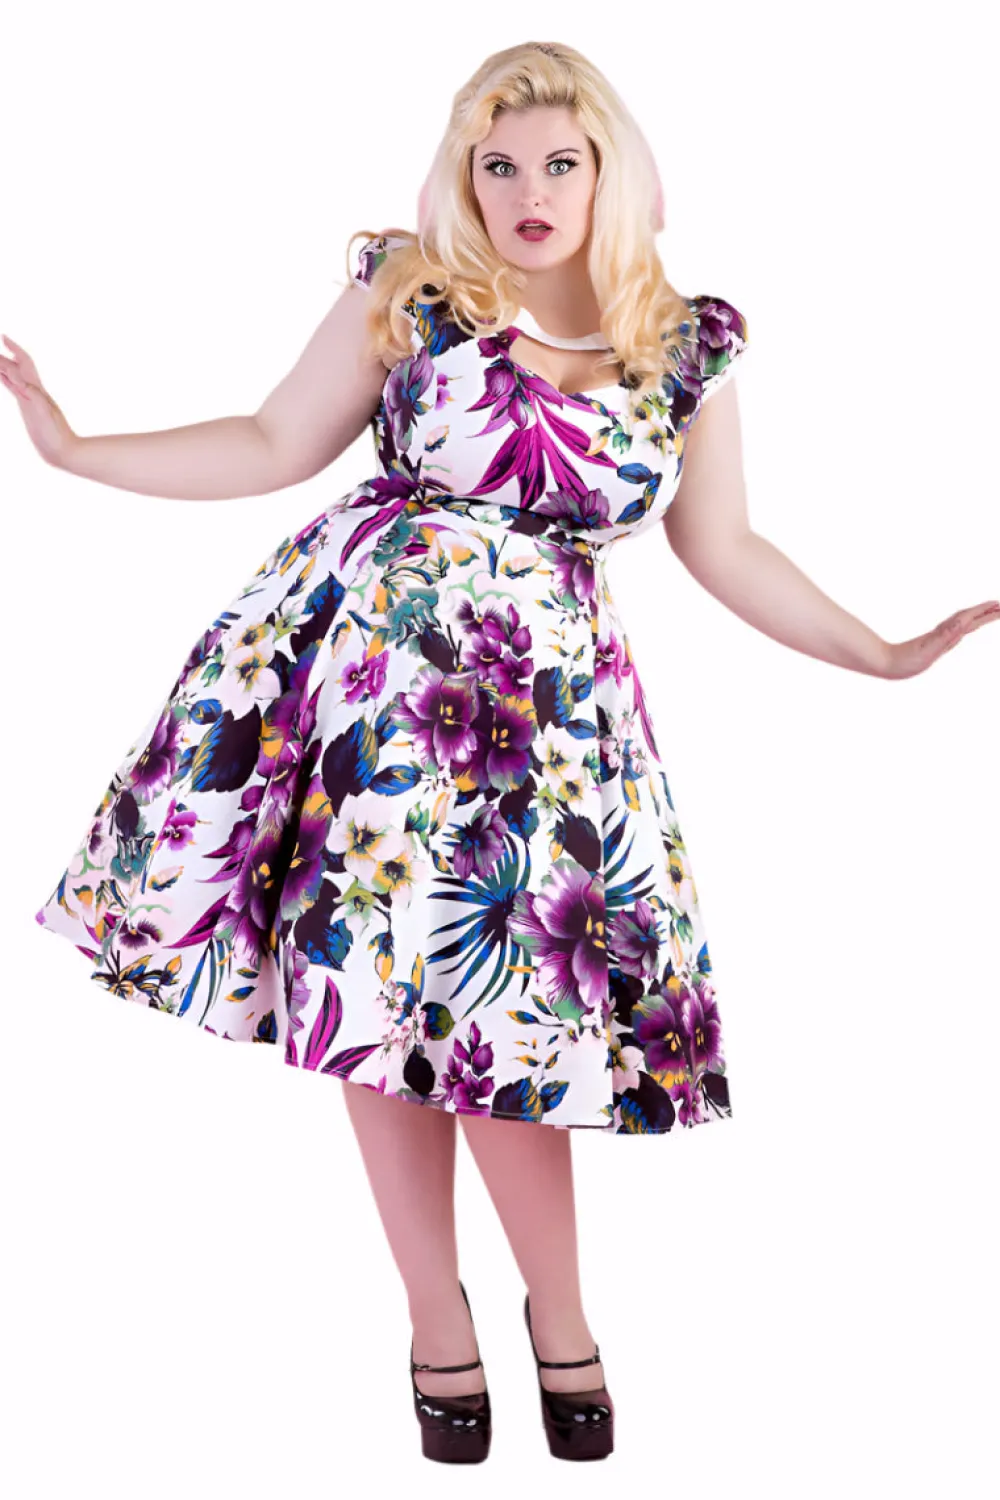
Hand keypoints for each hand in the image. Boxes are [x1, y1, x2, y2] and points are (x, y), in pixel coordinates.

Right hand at [0, 334, 79, 468]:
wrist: (65, 451)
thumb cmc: (57, 436)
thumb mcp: (45, 415)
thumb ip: (35, 398)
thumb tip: (22, 383)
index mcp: (36, 391)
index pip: (24, 363)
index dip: (15, 349)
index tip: (3, 337)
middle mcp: (33, 392)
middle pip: (15, 368)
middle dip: (2, 357)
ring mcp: (30, 400)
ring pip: (13, 376)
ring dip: (3, 365)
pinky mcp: (28, 410)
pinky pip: (14, 389)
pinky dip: (7, 380)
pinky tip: (4, 378)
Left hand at [882, 600, 999, 678]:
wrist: (888, 664)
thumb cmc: (906, 660)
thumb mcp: (928, 650)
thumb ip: (945, 636)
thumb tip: (961, 622)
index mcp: (946, 632)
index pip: (969, 618)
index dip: (984, 612)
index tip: (999, 605)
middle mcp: (944, 632)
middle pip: (969, 618)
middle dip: (986, 612)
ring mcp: (940, 637)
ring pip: (964, 623)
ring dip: (978, 617)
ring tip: (991, 612)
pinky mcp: (935, 644)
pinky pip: (956, 632)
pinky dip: (966, 626)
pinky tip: (967, 627)